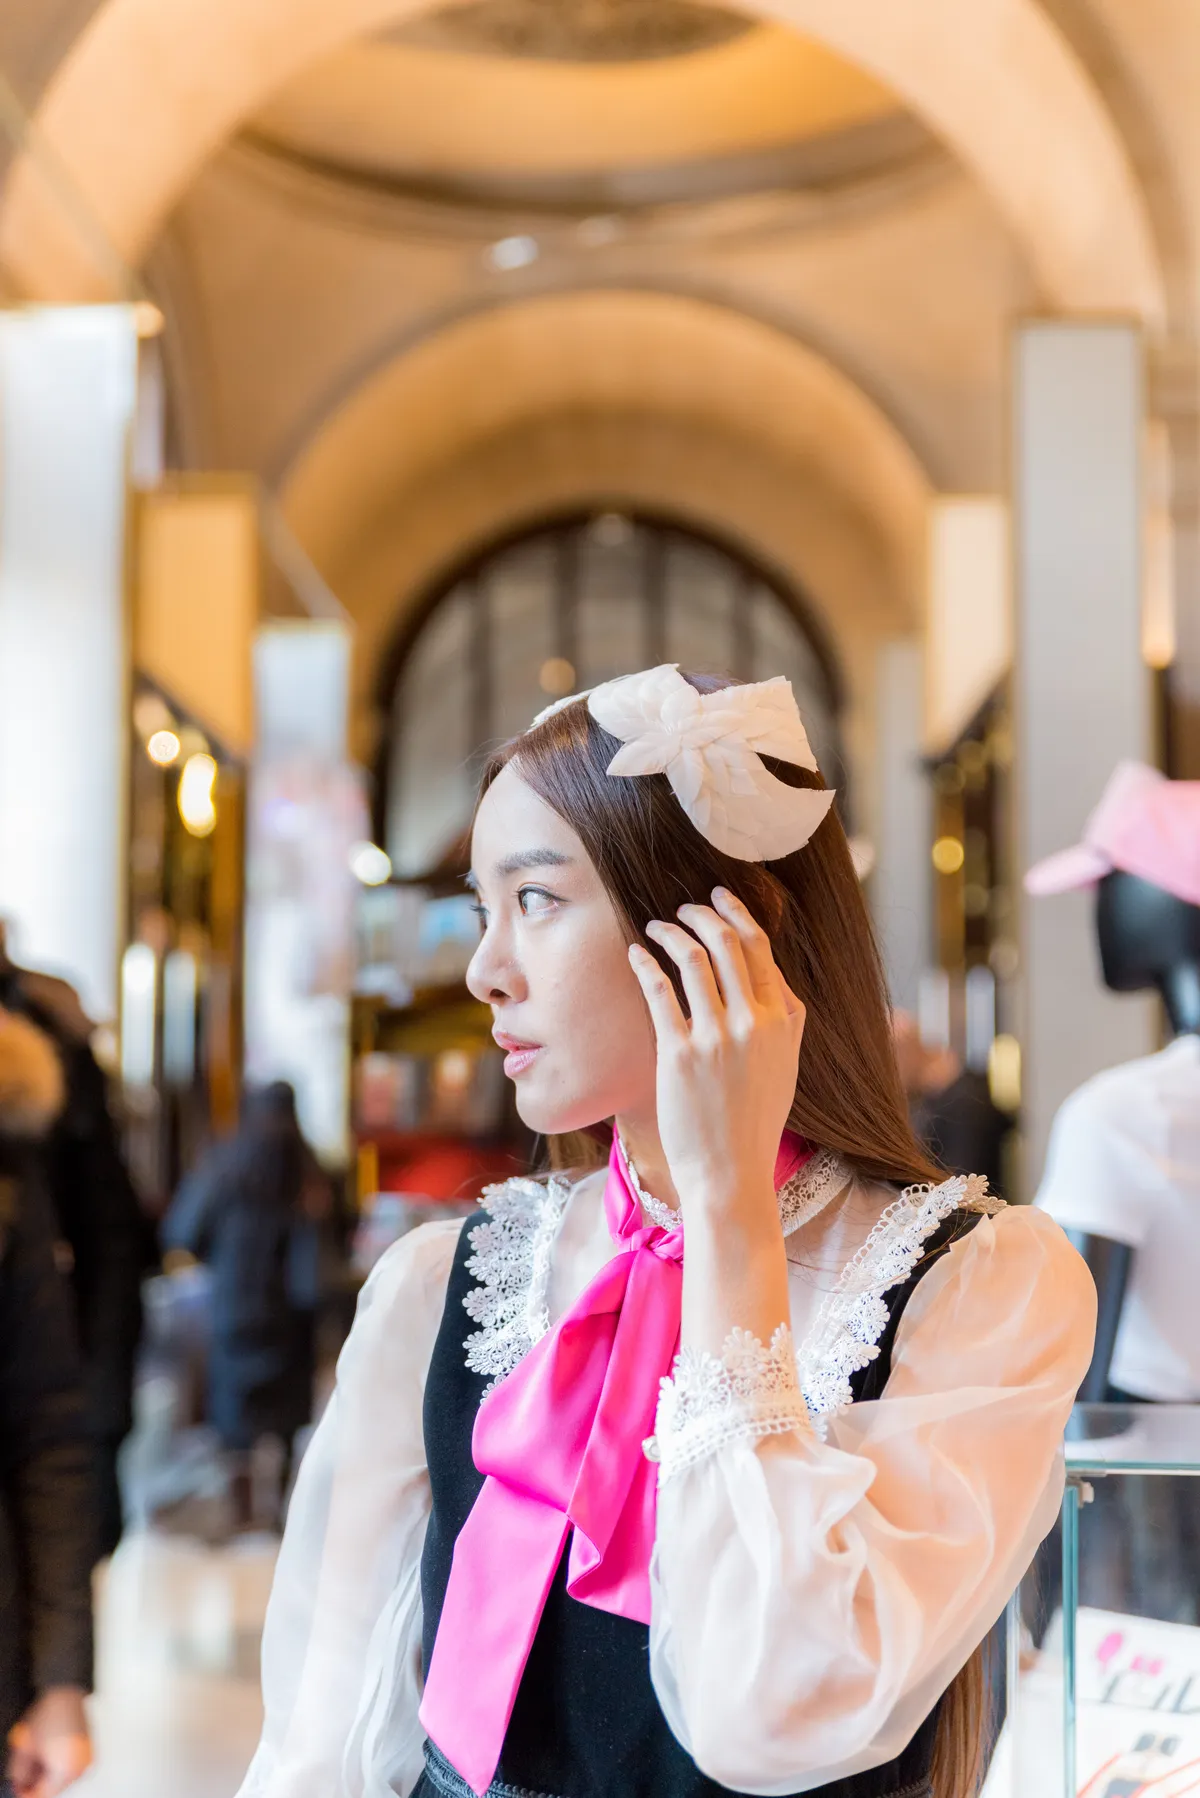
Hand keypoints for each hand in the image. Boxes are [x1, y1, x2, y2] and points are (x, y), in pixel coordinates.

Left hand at [6, 1687, 91, 1796]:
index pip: (45, 1794)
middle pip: (56, 1788)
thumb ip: (21, 1773)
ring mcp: (88, 1758)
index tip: (20, 1789)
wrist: (68, 1693)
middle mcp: (81, 1766)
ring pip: (64, 1778)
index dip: (29, 1793)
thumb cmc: (50, 1714)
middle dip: (39, 1783)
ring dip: (49, 1775)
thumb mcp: (26, 1748)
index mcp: (66, 1769)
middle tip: (26, 1774)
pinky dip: (60, 1765)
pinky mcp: (90, 1750)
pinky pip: (73, 1767)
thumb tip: (20, 1785)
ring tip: (37, 1760)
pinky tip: (50, 1754)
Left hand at [628, 886, 805, 1222]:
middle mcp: (755, 1022)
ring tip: (657, 926)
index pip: (761, 948)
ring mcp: (717, 1036)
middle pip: (727, 943)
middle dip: (703, 914)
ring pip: (693, 959)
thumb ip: (782, 1020)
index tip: (720, 900)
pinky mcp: (680, 1053)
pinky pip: (659, 991)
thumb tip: (769, 977)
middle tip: (685, 907)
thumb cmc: (754, 1121)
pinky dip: (646, 964)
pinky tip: (636, 953)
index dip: (737, 915)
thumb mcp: (786, 1065)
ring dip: (671, 932)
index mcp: (785, 1021)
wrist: (730, 1170)